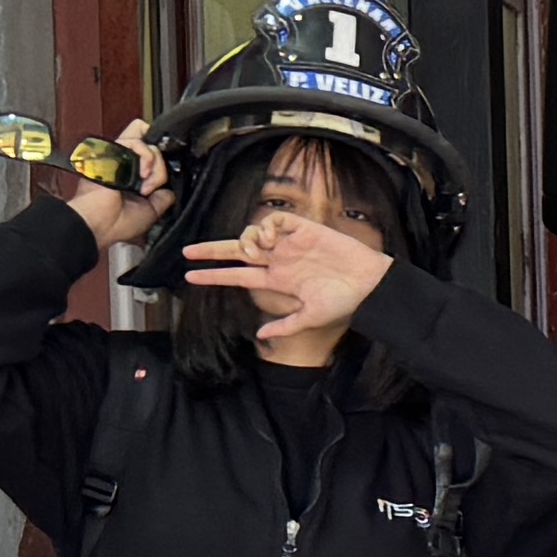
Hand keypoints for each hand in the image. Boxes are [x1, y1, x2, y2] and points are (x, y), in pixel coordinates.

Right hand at [67, 120, 177, 256]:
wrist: (100, 221)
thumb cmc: (122, 222)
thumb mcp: (151, 212)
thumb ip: (163, 198)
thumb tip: (171, 188)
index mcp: (135, 177)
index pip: (154, 160)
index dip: (163, 164)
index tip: (164, 179)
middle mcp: (128, 164)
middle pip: (155, 150)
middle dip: (161, 168)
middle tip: (152, 187)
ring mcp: (120, 156)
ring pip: (149, 147)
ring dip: (155, 167)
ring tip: (147, 186)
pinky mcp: (113, 149)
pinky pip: (137, 142)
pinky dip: (147, 159)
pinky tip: (143, 176)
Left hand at [181, 192, 391, 349]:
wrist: (369, 284)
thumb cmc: (345, 302)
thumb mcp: (311, 318)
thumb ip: (285, 325)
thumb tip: (260, 336)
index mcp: (279, 280)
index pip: (238, 276)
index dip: (214, 276)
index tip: (190, 277)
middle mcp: (280, 260)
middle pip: (237, 251)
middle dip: (211, 251)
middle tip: (188, 252)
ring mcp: (290, 244)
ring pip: (253, 235)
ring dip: (245, 241)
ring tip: (254, 252)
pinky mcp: (303, 229)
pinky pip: (275, 220)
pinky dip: (266, 227)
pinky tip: (271, 239)